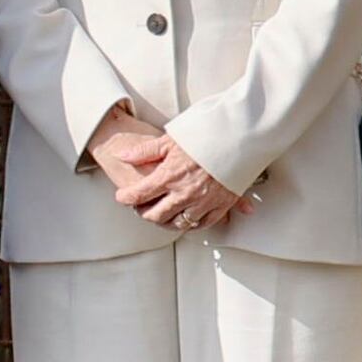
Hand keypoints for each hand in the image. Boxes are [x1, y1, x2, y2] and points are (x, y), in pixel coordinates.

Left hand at [105, 127, 249, 232]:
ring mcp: (204, 202)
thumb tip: (123, 156)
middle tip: (141, 207)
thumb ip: (145, 152)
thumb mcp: (170, 140)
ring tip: (161, 214)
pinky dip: (192, 223)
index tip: (122, 197)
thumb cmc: (206, 137)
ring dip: (166, 221)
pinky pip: (203, 224)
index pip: (138, 195)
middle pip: (156, 215)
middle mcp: (185, 193)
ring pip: (178, 223)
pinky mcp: (221, 205)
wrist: (238, 139)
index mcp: (170, 176)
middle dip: (144, 213)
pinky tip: (186, 218)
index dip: (125, 198)